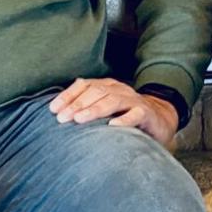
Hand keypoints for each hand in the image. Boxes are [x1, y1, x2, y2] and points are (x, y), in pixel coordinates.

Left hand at [50, 78, 178, 143]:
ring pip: (113, 100)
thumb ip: (86, 108)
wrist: (159, 119)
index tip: (52, 109)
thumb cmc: (125, 116)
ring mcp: (133, 101)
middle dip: (77, 104)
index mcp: (107, 86)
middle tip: (62, 118)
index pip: (84, 85)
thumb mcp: (105, 110)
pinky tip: (112, 126)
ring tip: (79, 120)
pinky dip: (124, 120)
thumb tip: (58, 115)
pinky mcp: (146, 114)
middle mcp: (119, 90)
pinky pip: (136, 115)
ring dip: (95, 109)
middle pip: (96, 92)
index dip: (68, 95)